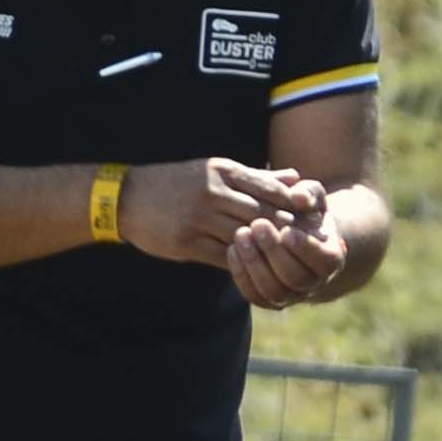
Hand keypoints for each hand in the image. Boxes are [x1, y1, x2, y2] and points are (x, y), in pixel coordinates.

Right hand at [123, 157, 323, 267]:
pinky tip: (258, 269)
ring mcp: (199, 218)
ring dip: (268, 250)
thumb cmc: (179, 183)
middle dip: (289, 230)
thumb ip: (258, 177)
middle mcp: (213, 192)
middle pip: (264, 215)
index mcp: (223, 172)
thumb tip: (297, 178)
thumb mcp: (216, 171)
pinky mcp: (186, 242)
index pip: (271, 189)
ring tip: (289, 259)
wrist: (125, 197)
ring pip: (247, 238)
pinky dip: (244, 263)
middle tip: (311, 244)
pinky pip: (224, 257)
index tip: (315, 218)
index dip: (296, 205)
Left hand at [228, 202, 352, 309]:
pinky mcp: (268, 299)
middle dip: (275, 252)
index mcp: (332, 259)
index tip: (287, 229)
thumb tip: (299, 198)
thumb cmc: (303, 210)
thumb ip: (308, 193)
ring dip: (255, 263)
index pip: (326, 261)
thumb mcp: (310, 196)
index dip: (306, 248)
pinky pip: (254, 295)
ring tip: (241, 234)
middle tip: (257, 225)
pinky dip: (241, 274)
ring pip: (274, 290)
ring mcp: (291, 294)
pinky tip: (232, 248)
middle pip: (297, 278)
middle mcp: (315, 283)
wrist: (292, 230)